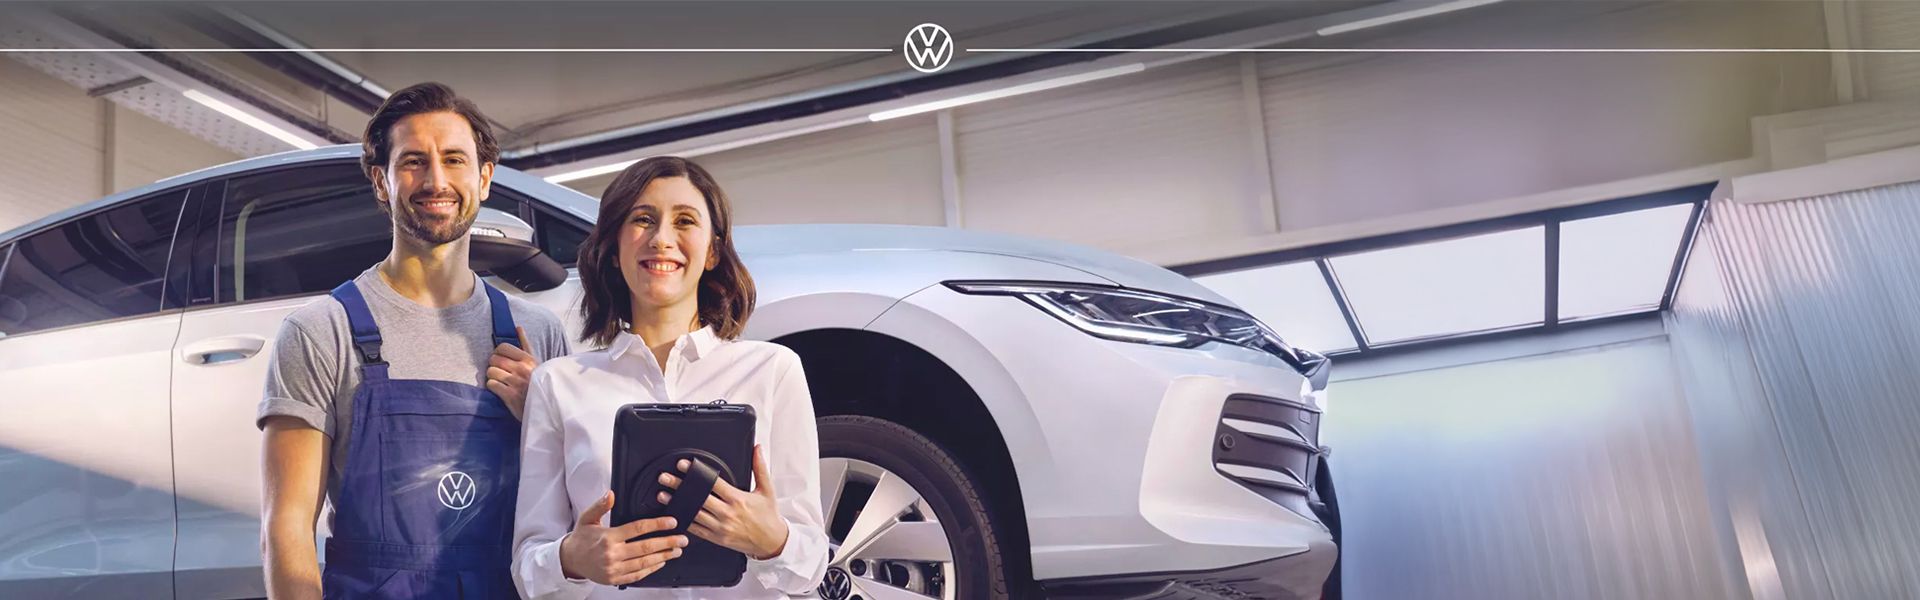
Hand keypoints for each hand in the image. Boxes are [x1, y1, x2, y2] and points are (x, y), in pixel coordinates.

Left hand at [487, 327, 536, 419]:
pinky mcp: (510, 396)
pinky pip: (491, 384)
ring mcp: (516, 382)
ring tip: (500, 381)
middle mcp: (522, 369)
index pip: (502, 347)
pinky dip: (493, 387)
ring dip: (493, 377)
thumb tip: (518, 327)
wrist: (545, 406)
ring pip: (491, 371)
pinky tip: (501, 389)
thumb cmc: (538, 381)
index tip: (502, 360)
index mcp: (528, 359)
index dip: (498, 353)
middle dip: (494, 365)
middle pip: (494, 359)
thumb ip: (525, 344)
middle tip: (500, 371)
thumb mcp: (536, 361)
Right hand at [559, 491, 688, 585]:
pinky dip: (651, 569)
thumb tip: (610, 494)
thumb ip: (600, 506)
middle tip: (682, 539)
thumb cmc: (581, 538)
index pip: (638, 528)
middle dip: (667, 543)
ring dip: (663, 557)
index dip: (658, 524)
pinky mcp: (615, 580)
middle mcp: (612, 554)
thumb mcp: (587, 518)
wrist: (569, 560)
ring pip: (644, 563)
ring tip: (676, 551)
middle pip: (646, 547)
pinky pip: (637, 575)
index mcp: (608, 537)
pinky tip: (661, 563)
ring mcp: (614, 569)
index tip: (672, 522)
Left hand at [658, 445, 789, 559]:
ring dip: (677, 503)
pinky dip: (684, 521)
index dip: (696, 473)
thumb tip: (757, 449)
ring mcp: (721, 527)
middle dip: (679, 486)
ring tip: (663, 495)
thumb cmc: (769, 516)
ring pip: (694, 513)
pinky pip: (697, 530)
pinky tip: (675, 514)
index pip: (712, 483)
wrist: (772, 542)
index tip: (683, 465)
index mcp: (738, 499)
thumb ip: (759, 467)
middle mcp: (727, 513)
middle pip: (698, 497)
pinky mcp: (717, 538)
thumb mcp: (767, 489)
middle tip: (665, 478)